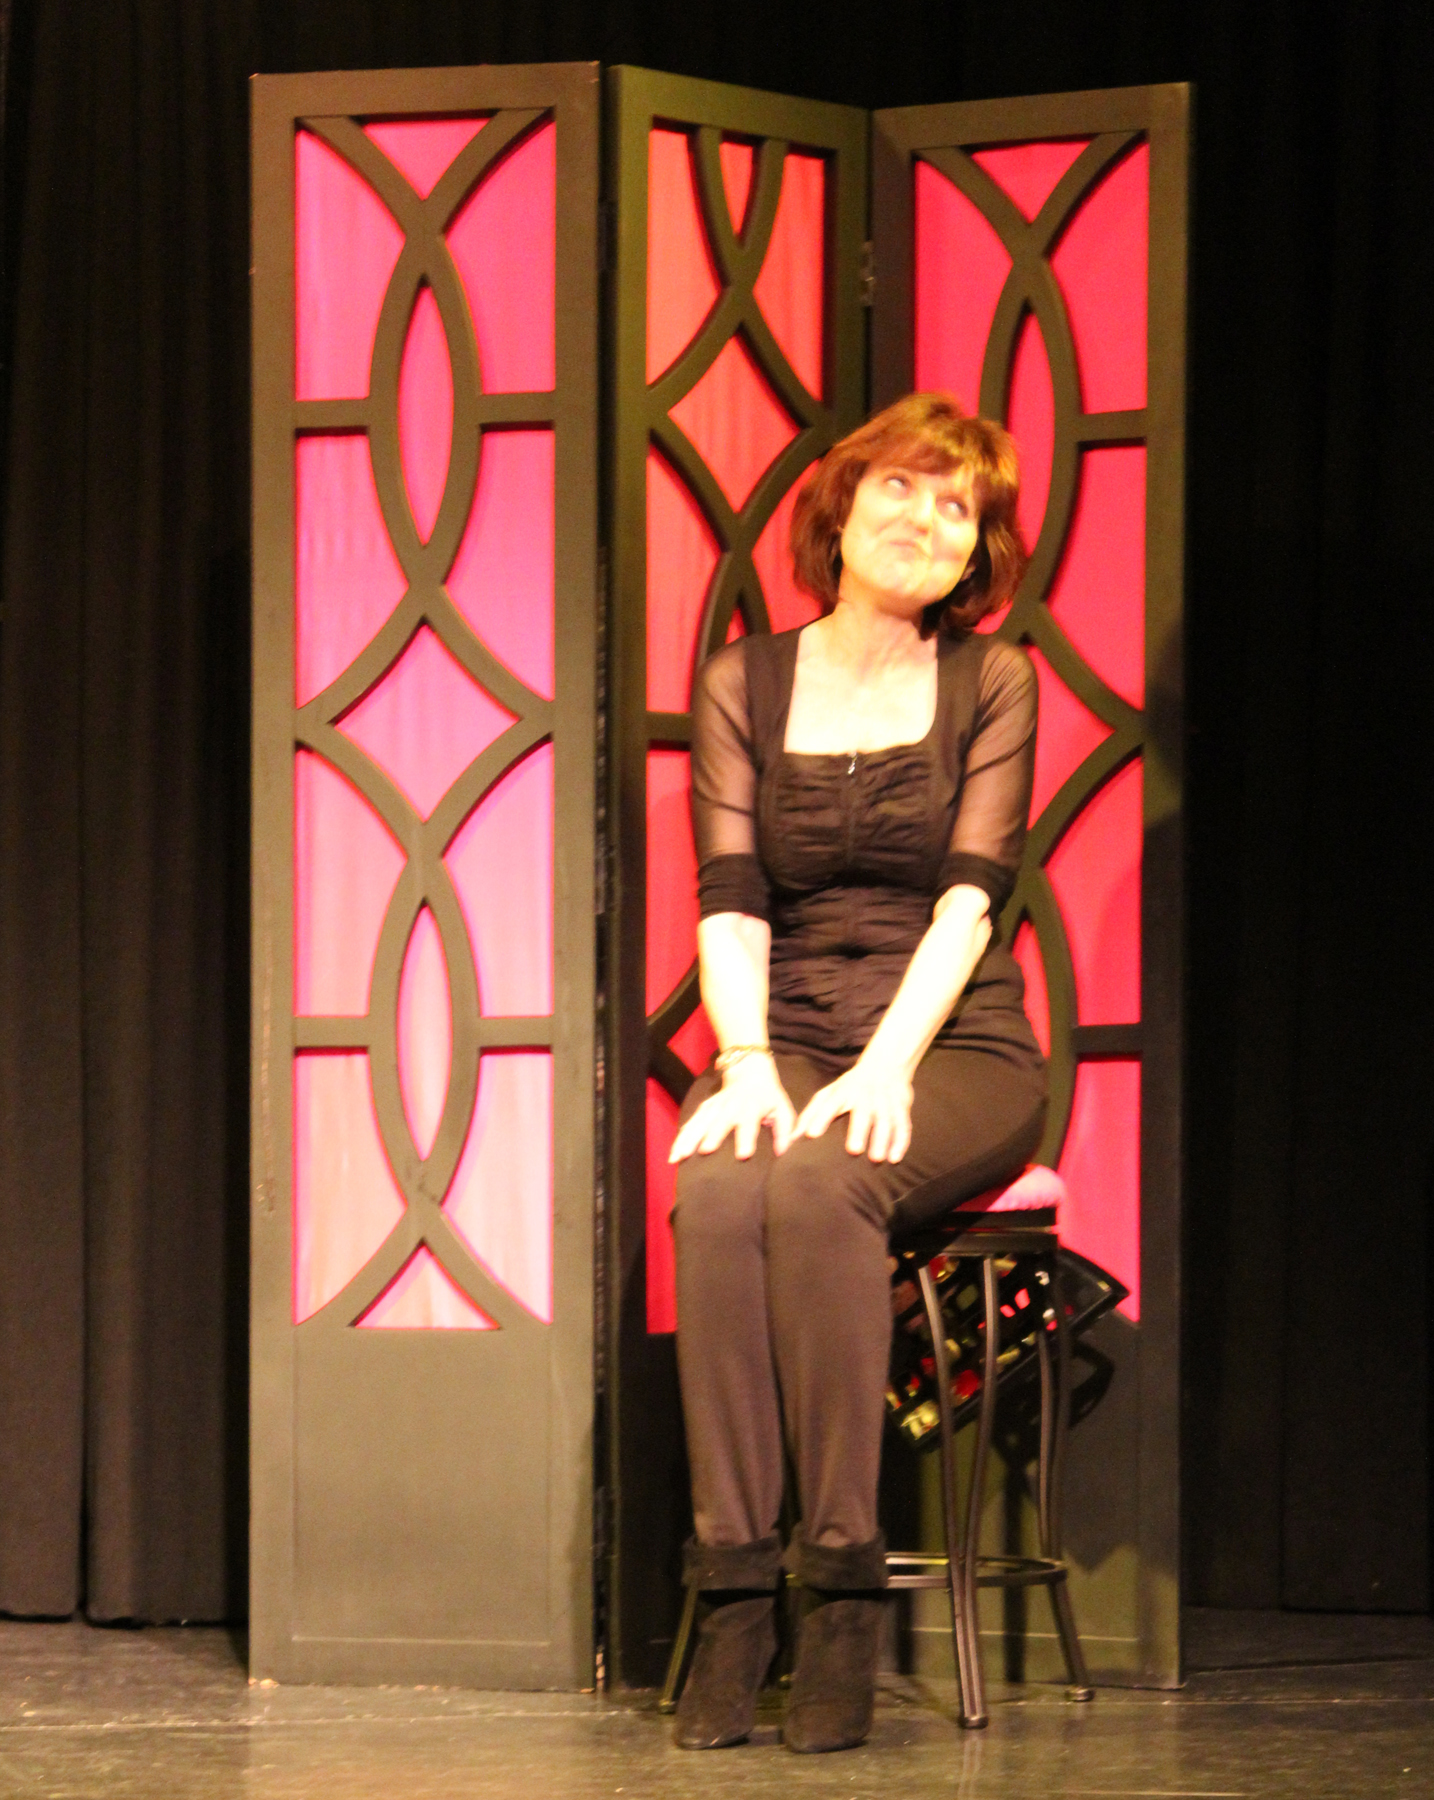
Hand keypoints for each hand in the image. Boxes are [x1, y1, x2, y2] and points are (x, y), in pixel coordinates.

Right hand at [668, 1056, 796, 1162]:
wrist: (749, 1069)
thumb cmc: (769, 1095)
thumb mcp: (783, 1108)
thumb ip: (784, 1131)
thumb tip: (782, 1153)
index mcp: (752, 1108)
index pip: (749, 1124)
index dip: (747, 1138)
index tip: (743, 1154)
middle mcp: (731, 1107)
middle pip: (720, 1122)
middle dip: (712, 1135)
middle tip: (705, 1151)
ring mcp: (715, 1106)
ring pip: (700, 1123)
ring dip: (689, 1138)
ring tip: (678, 1157)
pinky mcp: (705, 1107)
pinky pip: (692, 1122)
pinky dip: (682, 1136)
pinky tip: (674, 1152)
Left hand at [794, 1059, 913, 1162]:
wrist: (886, 1065)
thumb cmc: (851, 1086)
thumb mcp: (830, 1093)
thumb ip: (812, 1114)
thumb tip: (793, 1137)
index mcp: (844, 1091)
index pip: (830, 1103)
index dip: (821, 1118)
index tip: (812, 1134)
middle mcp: (865, 1095)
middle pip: (863, 1112)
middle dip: (859, 1130)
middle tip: (853, 1150)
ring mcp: (885, 1100)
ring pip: (886, 1120)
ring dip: (882, 1139)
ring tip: (876, 1158)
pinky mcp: (901, 1106)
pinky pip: (903, 1124)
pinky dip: (901, 1141)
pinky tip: (895, 1157)